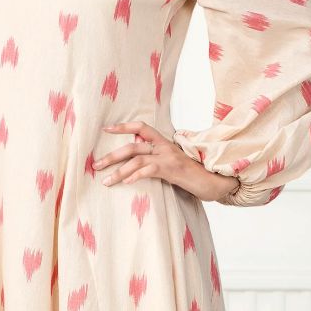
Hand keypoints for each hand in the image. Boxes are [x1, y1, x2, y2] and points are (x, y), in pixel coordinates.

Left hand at [92, 121, 239, 203]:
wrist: (214, 180)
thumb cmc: (192, 174)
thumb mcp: (172, 163)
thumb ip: (156, 158)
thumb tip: (136, 157)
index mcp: (164, 143)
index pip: (141, 128)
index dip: (123, 127)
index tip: (106, 129)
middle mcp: (164, 147)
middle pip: (133, 146)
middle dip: (112, 156)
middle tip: (96, 165)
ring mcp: (169, 157)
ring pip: (137, 159)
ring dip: (119, 171)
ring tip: (106, 181)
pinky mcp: (173, 170)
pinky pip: (150, 170)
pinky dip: (136, 175)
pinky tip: (127, 183)